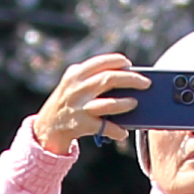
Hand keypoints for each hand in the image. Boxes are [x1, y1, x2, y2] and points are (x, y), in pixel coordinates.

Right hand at [30, 50, 146, 153]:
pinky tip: (123, 133)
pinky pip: (104, 128)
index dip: (116, 61)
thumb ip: (90, 74)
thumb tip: (125, 73)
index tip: (128, 63)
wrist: (48, 126)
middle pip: (109, 79)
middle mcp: (77, 89)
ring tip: (135, 103)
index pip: (99, 62)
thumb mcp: (72, 82)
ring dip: (125, 104)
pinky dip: (116, 130)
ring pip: (108, 104)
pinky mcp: (82, 125)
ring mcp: (80, 108)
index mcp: (75, 75)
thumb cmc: (68, 100)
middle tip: (146, 83)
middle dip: (131, 79)